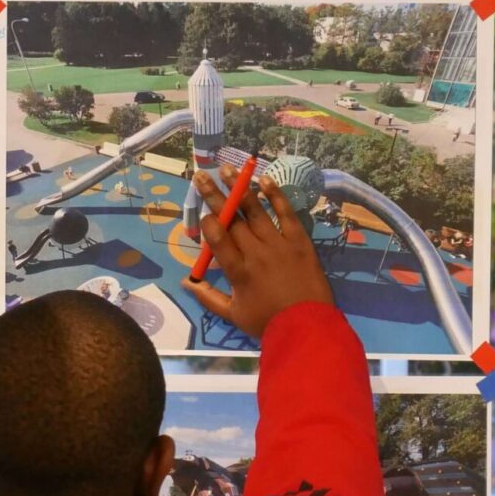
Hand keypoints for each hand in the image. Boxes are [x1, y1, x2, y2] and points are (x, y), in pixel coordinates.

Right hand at [182, 169, 332, 339]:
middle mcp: (255, 252)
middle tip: (201, 176)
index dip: (207, 222)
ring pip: (255, 210)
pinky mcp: (299, 240)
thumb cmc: (268, 323)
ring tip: (227, 169)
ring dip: (239, 188)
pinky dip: (276, 196)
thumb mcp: (233, 315)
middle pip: (232, 219)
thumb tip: (185, 282)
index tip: (201, 211)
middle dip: (214, 196)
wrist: (308, 326)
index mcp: (238, 271)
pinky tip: (264, 180)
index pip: (218, 238)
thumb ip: (208, 297)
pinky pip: (285, 213)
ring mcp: (279, 243)